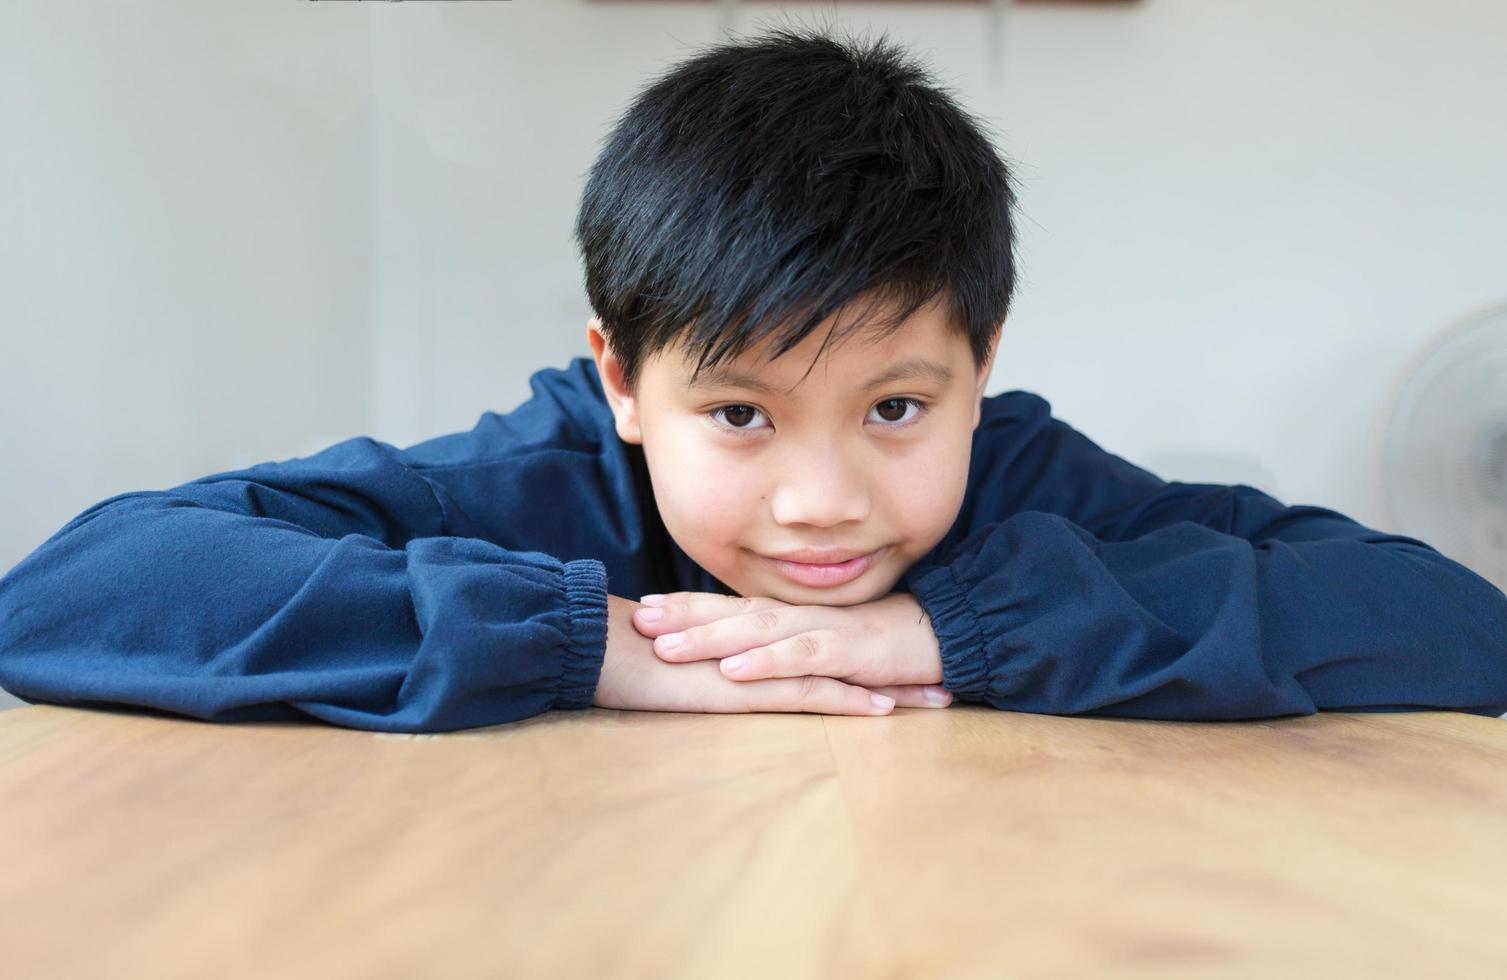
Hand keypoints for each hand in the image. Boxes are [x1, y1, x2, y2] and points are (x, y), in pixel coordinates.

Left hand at [628, 590, 949, 706]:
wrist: (937, 638)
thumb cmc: (876, 646)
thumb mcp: (822, 647)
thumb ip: (786, 648)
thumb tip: (742, 659)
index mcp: (790, 617)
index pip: (730, 606)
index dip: (687, 606)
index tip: (643, 606)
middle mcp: (798, 618)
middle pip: (732, 612)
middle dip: (683, 615)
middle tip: (637, 618)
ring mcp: (821, 632)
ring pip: (757, 631)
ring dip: (711, 637)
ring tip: (667, 646)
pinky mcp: (846, 654)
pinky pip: (799, 657)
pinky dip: (765, 662)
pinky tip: (733, 669)